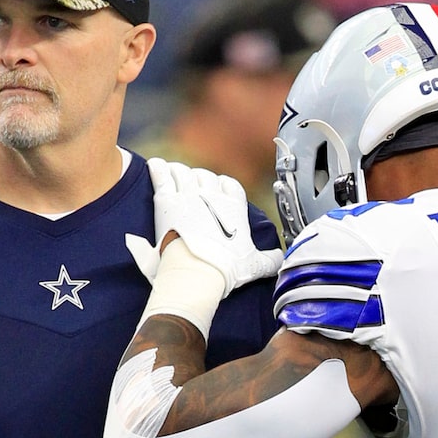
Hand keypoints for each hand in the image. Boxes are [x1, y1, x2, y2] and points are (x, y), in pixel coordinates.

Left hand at [144, 157, 281, 295]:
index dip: (223, 187)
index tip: (219, 193)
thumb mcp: (255, 265)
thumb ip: (270, 259)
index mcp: (234, 206)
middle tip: (195, 190)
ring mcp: (187, 195)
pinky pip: (161, 174)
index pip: (230, 185)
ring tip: (175, 178)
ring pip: (183, 171)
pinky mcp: (166, 200)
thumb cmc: (226, 269)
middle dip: (200, 180)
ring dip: (179, 173)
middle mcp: (211, 195)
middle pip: (205, 176)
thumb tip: (281, 260)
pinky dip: (158, 168)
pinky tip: (155, 167)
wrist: (197, 271)